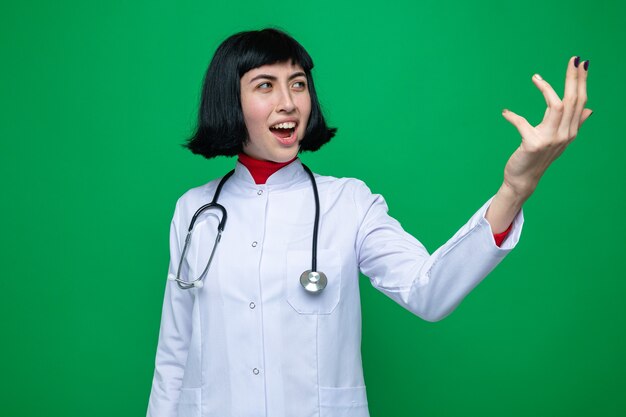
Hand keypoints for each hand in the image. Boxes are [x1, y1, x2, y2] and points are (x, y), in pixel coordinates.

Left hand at [485, 56, 591, 233]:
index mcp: (571, 131)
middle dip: (573, 78)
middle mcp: (564, 135)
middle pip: (572, 100)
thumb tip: (590, 110)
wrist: (523, 179)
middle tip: (573, 59)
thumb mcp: (558, 140)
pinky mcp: (532, 144)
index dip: (582, 81)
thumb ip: (572, 124)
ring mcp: (550, 140)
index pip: (580, 101)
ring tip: (536, 77)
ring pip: (556, 107)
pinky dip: (512, 116)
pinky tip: (505, 113)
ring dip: (547, 89)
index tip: (582, 62)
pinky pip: (522, 123)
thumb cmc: (538, 157)